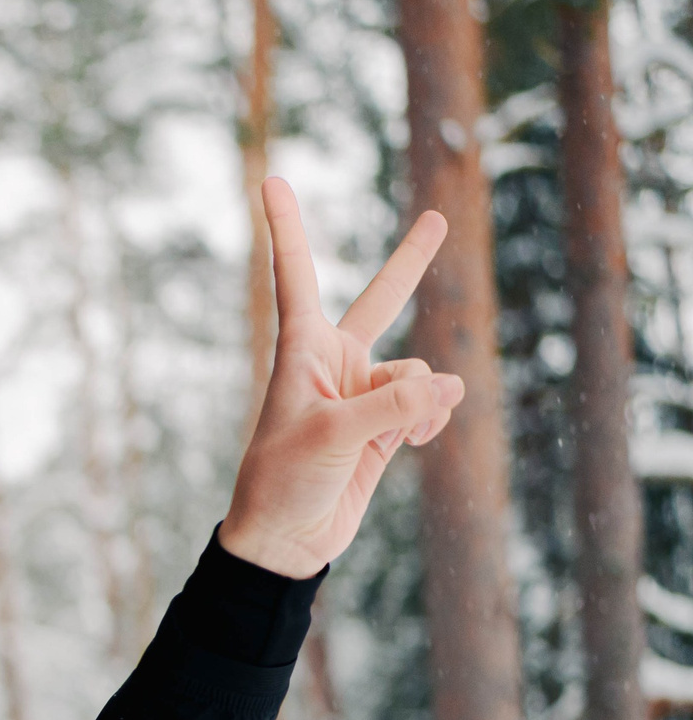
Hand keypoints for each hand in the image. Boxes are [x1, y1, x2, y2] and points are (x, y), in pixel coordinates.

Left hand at [219, 179, 466, 578]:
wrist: (284, 540)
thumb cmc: (283, 482)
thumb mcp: (333, 438)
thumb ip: (393, 406)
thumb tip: (450, 385)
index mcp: (300, 350)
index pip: (296, 275)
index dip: (288, 227)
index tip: (270, 178)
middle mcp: (333, 362)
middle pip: (382, 300)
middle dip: (412, 263)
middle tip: (439, 217)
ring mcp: (364, 392)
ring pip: (420, 374)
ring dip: (420, 402)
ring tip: (399, 436)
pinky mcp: (386, 424)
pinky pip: (429, 406)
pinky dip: (429, 422)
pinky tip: (414, 445)